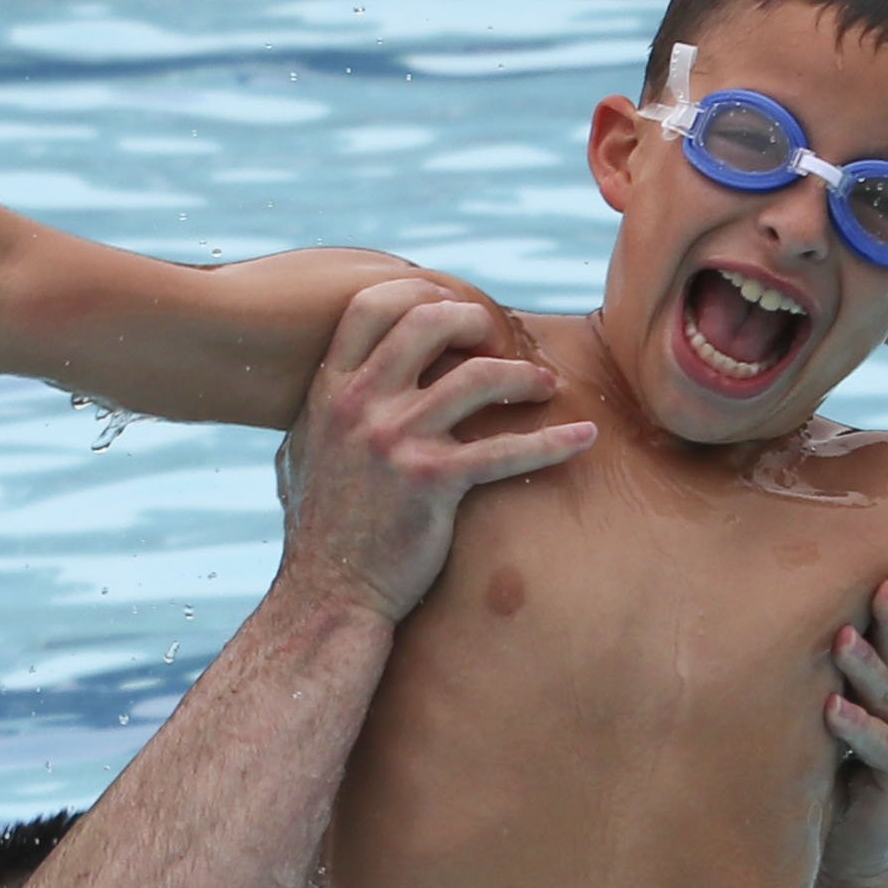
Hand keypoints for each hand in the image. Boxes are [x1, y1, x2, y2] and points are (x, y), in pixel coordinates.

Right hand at [282, 273, 588, 624]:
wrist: (328, 595)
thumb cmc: (320, 529)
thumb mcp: (303, 452)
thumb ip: (326, 408)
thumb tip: (345, 378)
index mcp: (329, 391)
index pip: (371, 306)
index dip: (417, 292)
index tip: (450, 303)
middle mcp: (360, 405)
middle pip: (428, 322)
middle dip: (475, 320)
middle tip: (501, 338)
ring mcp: (395, 441)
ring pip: (478, 377)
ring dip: (521, 374)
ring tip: (544, 385)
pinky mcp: (432, 483)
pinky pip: (507, 451)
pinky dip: (554, 441)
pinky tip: (584, 438)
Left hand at [819, 568, 887, 884]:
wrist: (853, 847)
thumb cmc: (839, 768)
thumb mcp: (847, 707)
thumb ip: (851, 669)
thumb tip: (827, 610)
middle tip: (884, 583)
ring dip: (864, 668)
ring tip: (842, 639)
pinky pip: (882, 744)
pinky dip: (856, 727)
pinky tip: (832, 708)